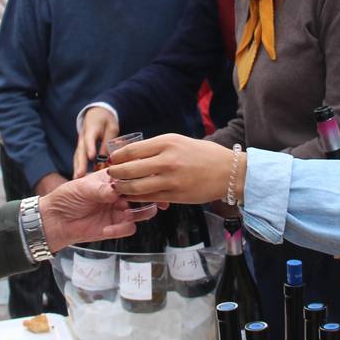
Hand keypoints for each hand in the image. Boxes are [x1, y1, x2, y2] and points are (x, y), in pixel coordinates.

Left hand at [39, 170, 144, 251]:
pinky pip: (128, 229)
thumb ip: (101, 190)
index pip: (132, 176)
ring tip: (126, 213)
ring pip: (141, 213)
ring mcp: (117, 212)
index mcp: (112, 180)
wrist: (54, 220)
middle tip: (141, 198)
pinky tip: (107, 228)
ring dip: (140, 213)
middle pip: (142, 195)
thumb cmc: (66, 198)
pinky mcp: (114, 228)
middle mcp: (118, 195)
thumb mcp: (82, 188)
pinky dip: (121, 229)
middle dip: (146, 196)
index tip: (144, 180)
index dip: (141, 178)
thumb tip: (117, 190)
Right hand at [71, 106, 120, 178]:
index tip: (92, 157)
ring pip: (78, 156)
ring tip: (77, 179)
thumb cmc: (105, 121)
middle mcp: (83, 137)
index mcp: (91, 128)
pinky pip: (78, 158)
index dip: (90, 147)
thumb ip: (109, 141)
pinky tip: (78, 177)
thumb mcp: (111, 127)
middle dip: (81, 163)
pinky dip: (78, 167)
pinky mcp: (80, 149)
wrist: (95, 113)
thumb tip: (108, 158)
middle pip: (81, 151)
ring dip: (77, 167)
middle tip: (80, 175)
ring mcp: (80, 143)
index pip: (90, 138)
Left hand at [106, 134, 242, 205]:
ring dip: (122, 188)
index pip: (132, 150)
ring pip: (136, 187)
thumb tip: (133, 154)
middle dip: (115, 173)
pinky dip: (136, 198)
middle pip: (129, 169)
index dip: (117, 157)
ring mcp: (171, 180)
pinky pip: (149, 198)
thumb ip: (157, 147)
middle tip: (110, 175)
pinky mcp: (176, 196)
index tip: (112, 160)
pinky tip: (131, 196)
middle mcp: (167, 160)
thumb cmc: (204, 154)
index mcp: (167, 142)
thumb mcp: (179, 141)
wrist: (228, 172)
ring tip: (116, 187)